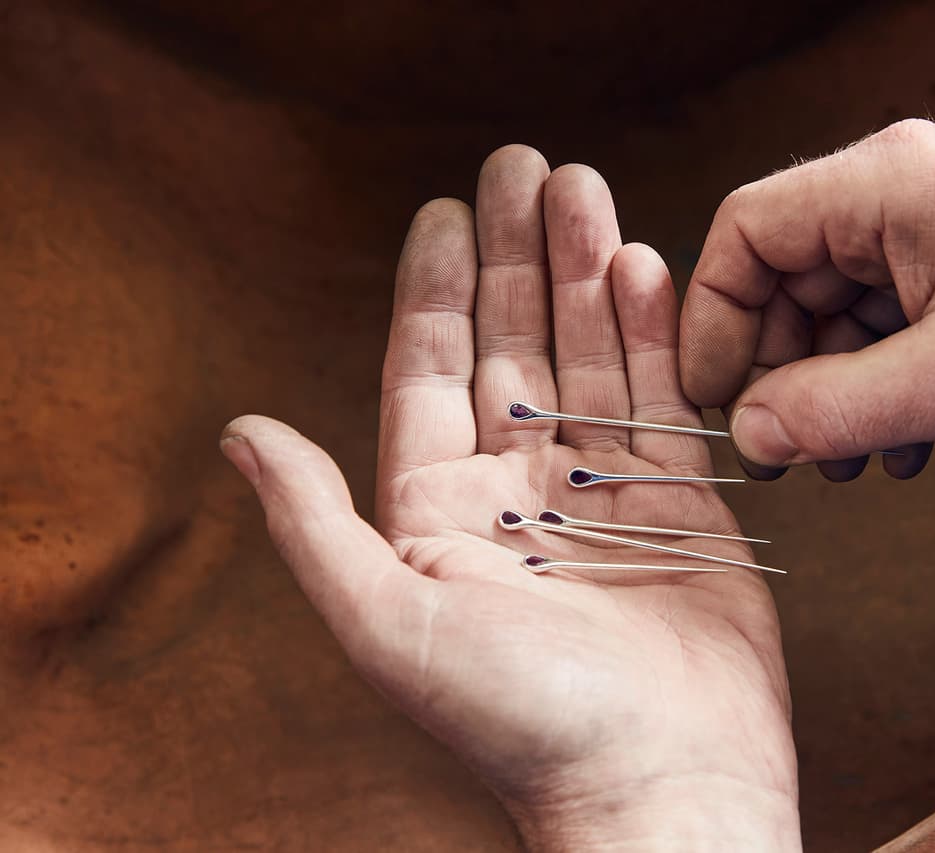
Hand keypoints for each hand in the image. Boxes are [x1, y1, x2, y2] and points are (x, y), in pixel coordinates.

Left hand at [220, 147, 798, 850]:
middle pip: (513, 346)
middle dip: (517, 256)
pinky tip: (644, 267)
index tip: (445, 209)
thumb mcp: (388, 621)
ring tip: (587, 190)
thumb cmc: (520, 721)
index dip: (436, 288)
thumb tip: (241, 433)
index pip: (431, 372)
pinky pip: (661, 396)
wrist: (657, 778)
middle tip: (527, 166)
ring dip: (586, 273)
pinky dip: (653, 332)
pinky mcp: (679, 500)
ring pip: (589, 356)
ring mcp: (601, 489)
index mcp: (439, 511)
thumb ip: (314, 522)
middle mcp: (517, 490)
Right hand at [680, 120, 934, 477]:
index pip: (749, 231)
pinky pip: (889, 324)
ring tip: (852, 461)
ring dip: (833, 392)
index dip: (716, 318)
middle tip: (785, 452)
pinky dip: (881, 386)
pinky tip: (907, 445)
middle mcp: (904, 194)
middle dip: (780, 371)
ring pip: (838, 310)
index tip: (715, 398)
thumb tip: (749, 435)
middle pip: (788, 277)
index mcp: (888, 184)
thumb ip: (833, 410)